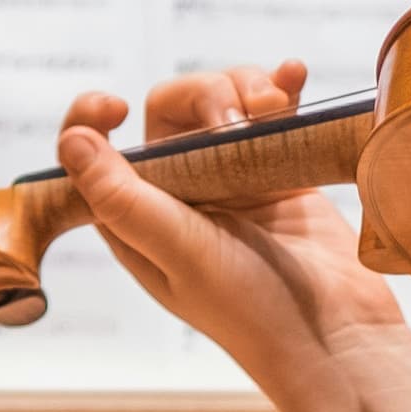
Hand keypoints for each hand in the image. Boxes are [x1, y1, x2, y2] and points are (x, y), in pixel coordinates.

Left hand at [55, 62, 403, 411]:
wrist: (338, 335)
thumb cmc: (253, 312)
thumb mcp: (181, 254)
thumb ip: (126, 199)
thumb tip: (72, 141)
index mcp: (135, 217)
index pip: (93, 149)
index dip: (90, 116)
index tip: (117, 107)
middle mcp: (178, 194)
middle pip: (171, 107)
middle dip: (206, 96)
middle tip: (239, 123)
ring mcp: (230, 179)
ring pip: (223, 100)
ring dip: (248, 89)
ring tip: (276, 109)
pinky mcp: (278, 171)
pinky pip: (272, 113)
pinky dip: (281, 87)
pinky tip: (295, 75)